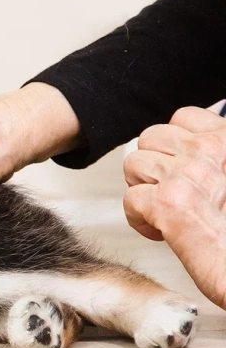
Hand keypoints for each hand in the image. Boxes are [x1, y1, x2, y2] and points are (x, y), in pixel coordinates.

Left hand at [124, 106, 225, 307]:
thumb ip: (218, 155)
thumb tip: (198, 136)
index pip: (184, 117)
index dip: (172, 141)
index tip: (178, 161)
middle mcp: (207, 152)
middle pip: (150, 138)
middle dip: (151, 162)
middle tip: (167, 187)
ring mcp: (185, 176)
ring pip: (133, 164)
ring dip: (142, 187)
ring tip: (162, 206)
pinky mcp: (166, 204)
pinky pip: (130, 198)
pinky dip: (139, 219)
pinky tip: (159, 230)